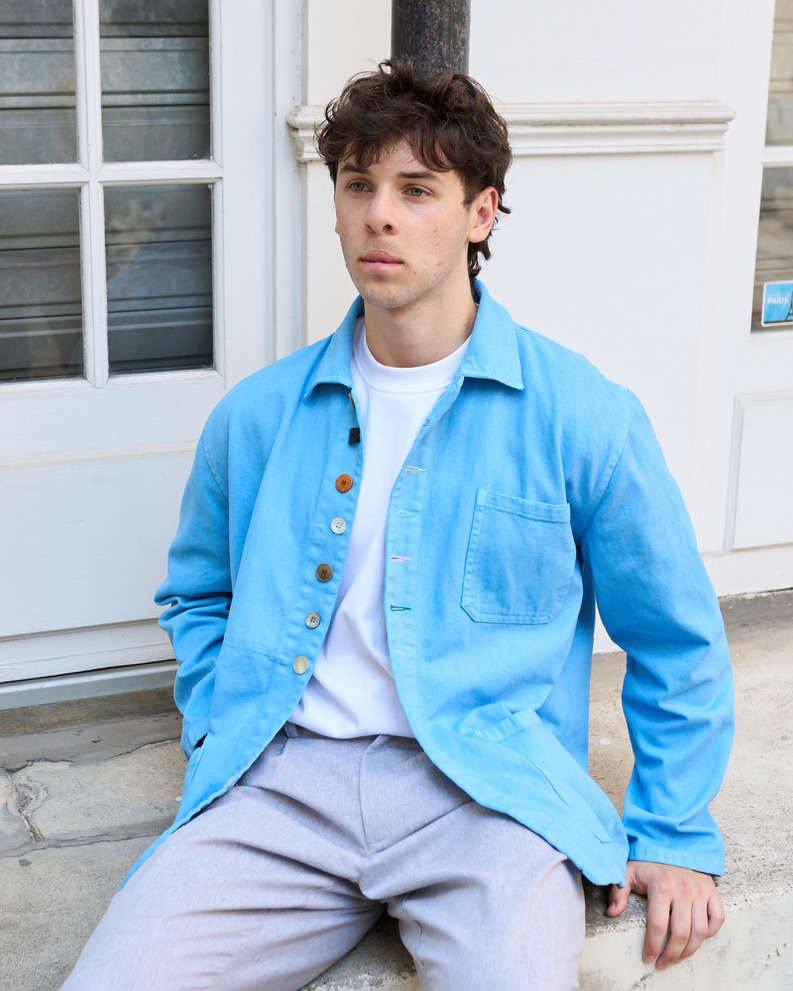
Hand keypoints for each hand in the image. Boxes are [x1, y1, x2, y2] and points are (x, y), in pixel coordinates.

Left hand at [606, 861, 723, 969]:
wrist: (670, 840)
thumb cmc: (648, 859)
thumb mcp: (628, 871)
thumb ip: (619, 891)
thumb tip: (612, 913)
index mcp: (661, 887)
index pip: (658, 926)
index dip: (652, 947)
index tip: (647, 958)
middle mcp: (683, 891)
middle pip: (681, 934)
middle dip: (671, 954)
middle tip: (663, 963)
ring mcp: (699, 891)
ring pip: (701, 931)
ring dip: (690, 950)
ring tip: (678, 957)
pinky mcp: (711, 891)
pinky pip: (718, 918)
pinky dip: (711, 932)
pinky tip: (698, 938)